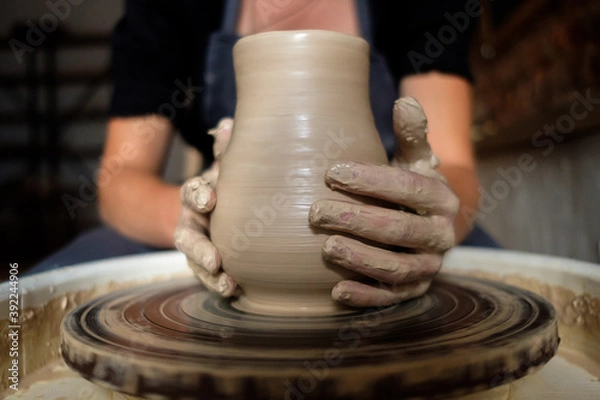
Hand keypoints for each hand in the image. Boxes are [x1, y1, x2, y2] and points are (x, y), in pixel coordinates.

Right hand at [174, 118, 238, 296]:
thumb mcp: (223, 166)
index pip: (192, 192)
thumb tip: (228, 124)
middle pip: (188, 237)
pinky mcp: (207, 265)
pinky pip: (210, 277)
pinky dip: (220, 285)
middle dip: (200, 249)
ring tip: (227, 285)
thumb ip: (226, 150)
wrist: (208, 207)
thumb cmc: (223, 183)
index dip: (199, 195)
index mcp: (195, 194)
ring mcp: (197, 246)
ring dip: (211, 276)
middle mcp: (191, 222)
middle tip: (214, 260)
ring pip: (196, 263)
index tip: (210, 199)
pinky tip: (236, 292)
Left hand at [309, 97, 458, 307]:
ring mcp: (429, 266)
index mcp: (441, 198)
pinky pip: (391, 298)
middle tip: (316, 212)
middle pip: (399, 229)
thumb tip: (405, 101)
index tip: (331, 174)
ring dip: (361, 259)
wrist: (430, 224)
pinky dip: (366, 297)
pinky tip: (336, 292)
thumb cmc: (412, 186)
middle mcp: (441, 235)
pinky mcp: (414, 290)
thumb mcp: (416, 159)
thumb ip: (412, 134)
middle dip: (357, 221)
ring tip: (326, 247)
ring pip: (398, 268)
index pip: (407, 189)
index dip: (370, 181)